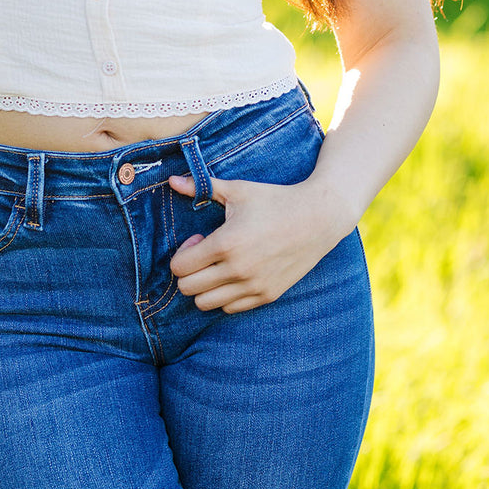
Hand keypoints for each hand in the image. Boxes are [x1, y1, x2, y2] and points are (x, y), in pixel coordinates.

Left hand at [167, 171, 350, 313]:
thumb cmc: (275, 200)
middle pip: (188, 289)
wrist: (318, 218)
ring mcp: (253, 286)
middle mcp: (238, 270)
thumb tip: (171, 180)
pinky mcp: (267, 295)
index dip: (182, 253)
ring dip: (205, 286)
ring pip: (206, 304)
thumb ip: (201, 186)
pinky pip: (230, 308)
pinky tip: (236, 274)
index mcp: (226, 243)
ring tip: (220, 266)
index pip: (179, 267)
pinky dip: (225, 295)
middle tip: (206, 253)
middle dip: (189, 272)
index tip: (199, 239)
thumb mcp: (238, 190)